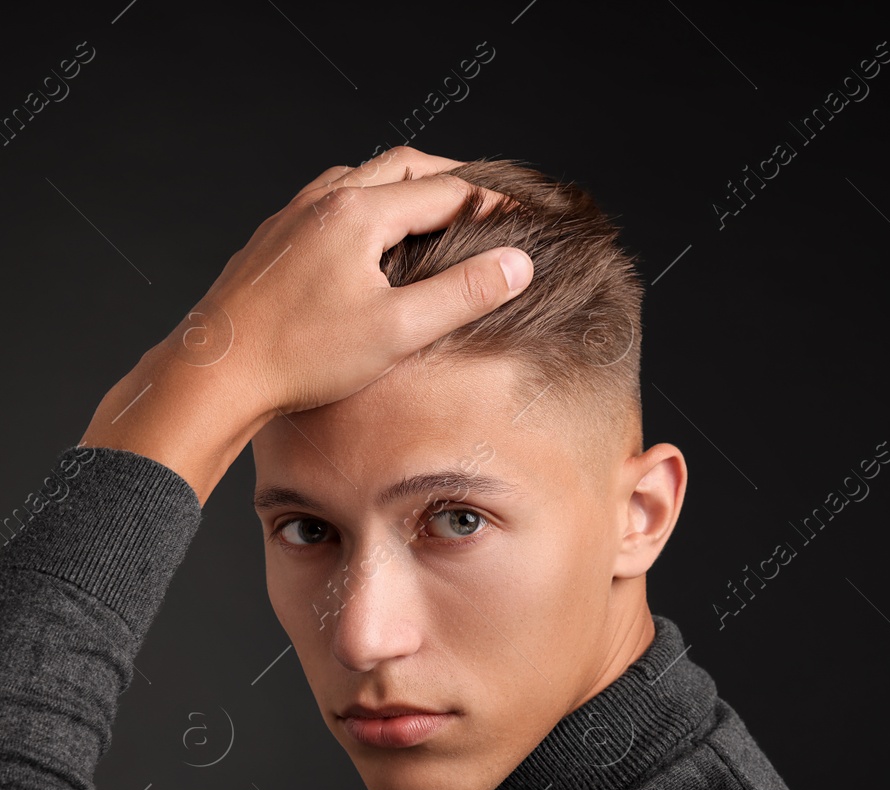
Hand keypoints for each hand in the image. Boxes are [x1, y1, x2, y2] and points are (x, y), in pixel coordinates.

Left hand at [80, 147, 533, 505]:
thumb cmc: (302, 356)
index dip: (491, 203)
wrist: (216, 373)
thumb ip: (464, 293)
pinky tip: (372, 235)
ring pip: (362, 175)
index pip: (444, 191)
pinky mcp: (275, 238)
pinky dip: (368, 199)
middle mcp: (324, 201)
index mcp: (359, 213)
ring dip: (406, 183)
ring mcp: (294, 216)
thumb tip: (516, 264)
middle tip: (488, 199)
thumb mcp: (399, 330)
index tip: (522, 218)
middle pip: (402, 165)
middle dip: (451, 177)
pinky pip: (330, 197)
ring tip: (435, 209)